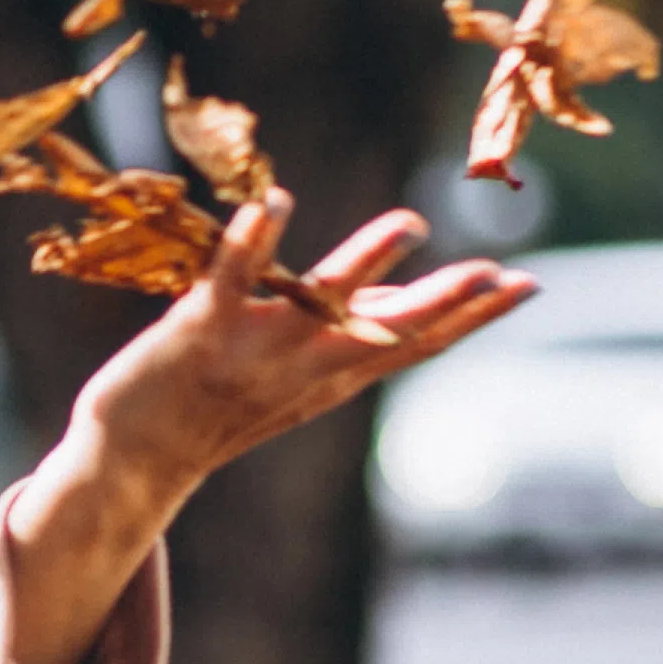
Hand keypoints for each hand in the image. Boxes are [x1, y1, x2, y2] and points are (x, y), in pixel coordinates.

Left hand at [75, 190, 533, 509]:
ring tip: (410, 225)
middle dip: (445, 305)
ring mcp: (254, 350)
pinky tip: (275, 204)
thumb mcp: (303, 379)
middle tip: (499, 275)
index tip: (529, 285)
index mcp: (333, 376)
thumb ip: (360, 337)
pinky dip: (254, 243)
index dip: (474, 317)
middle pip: (387, 334)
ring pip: (320, 304)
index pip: (417, 344)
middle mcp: (304, 366)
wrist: (132, 459)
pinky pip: (231, 280)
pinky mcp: (199, 331)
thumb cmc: (219, 407)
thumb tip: (428, 305)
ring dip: (365, 264)